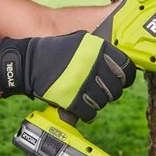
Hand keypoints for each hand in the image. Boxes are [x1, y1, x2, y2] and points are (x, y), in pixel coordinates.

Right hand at [0, 31, 135, 121]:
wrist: (28, 64)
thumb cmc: (54, 52)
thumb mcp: (78, 41)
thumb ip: (100, 50)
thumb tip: (121, 61)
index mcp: (97, 49)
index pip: (127, 68)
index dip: (126, 76)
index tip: (122, 79)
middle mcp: (93, 66)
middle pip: (116, 89)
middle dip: (110, 91)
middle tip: (99, 88)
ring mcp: (83, 84)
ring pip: (104, 102)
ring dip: (97, 102)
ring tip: (85, 95)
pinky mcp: (73, 101)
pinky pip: (90, 114)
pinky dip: (86, 113)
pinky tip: (79, 105)